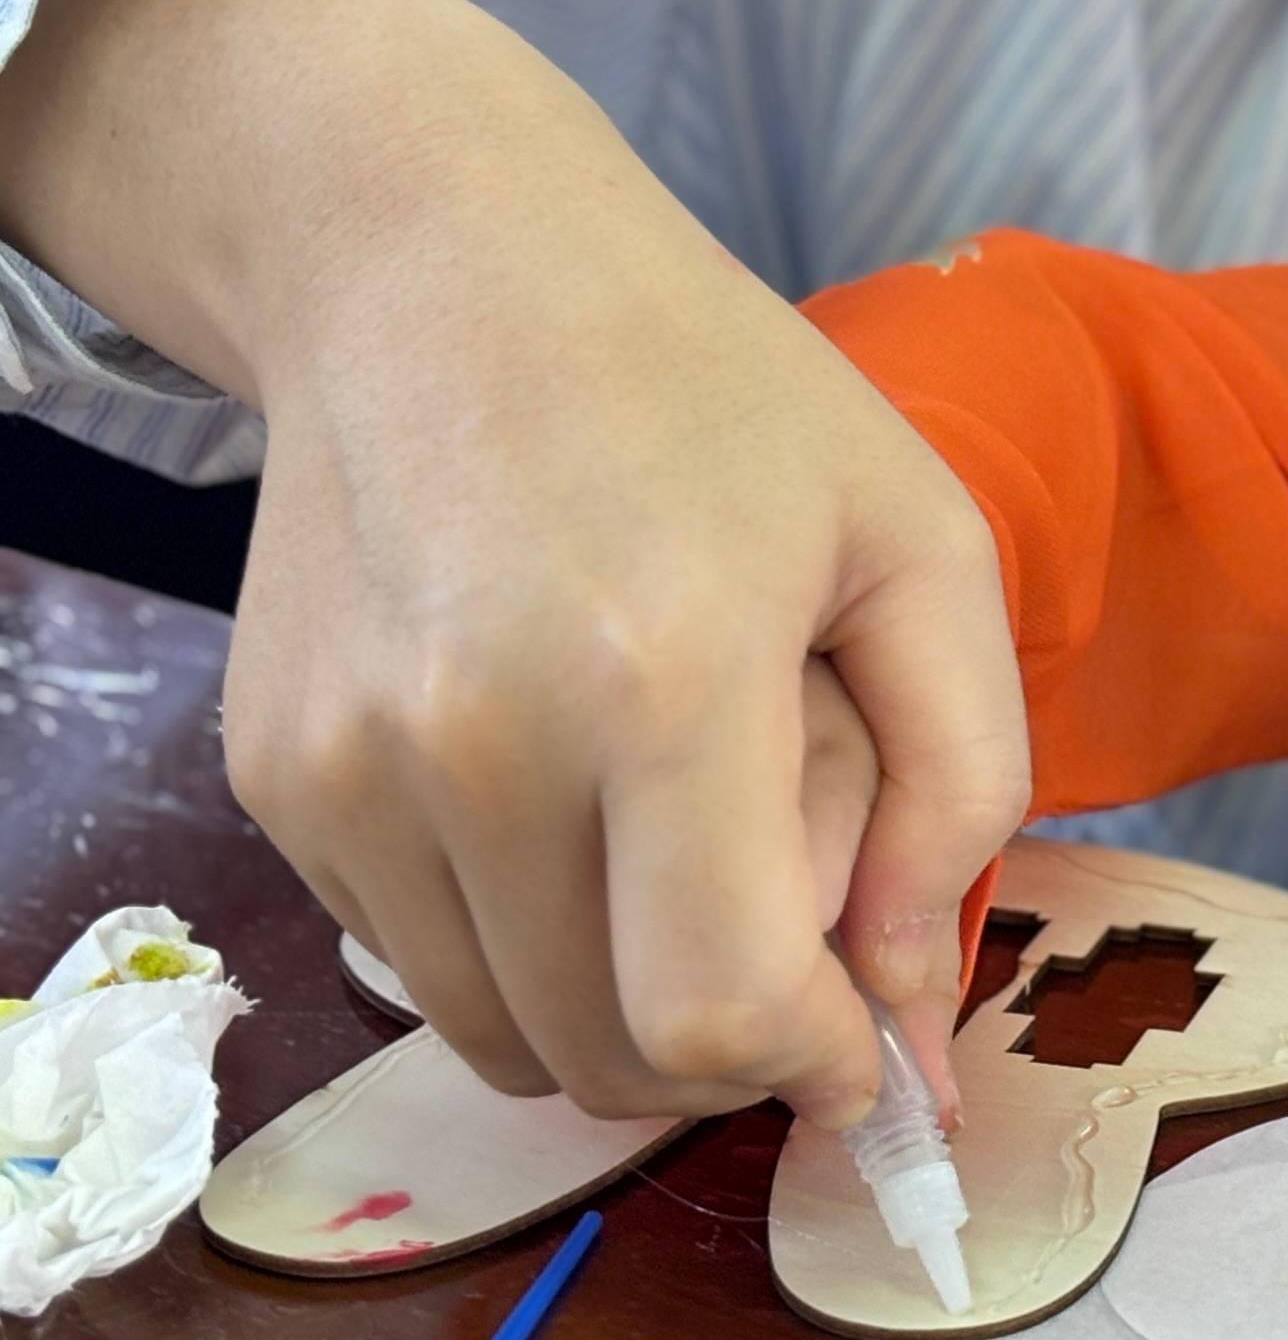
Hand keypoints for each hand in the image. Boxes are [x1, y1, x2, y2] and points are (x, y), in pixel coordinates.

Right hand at [0, 0, 1032, 1124]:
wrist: (438, 268)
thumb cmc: (717, 398)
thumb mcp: (922, 545)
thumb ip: (960, 788)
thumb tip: (916, 1012)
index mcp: (665, 678)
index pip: (712, 1012)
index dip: (809, 1070)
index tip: (862, 1049)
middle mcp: (479, 743)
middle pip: (608, 1055)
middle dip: (726, 1050)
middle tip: (787, 941)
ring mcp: (350, 771)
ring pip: (504, 1033)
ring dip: (615, 1008)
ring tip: (674, 848)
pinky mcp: (276, 780)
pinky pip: (417, 957)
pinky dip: (514, 939)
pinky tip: (564, 799)